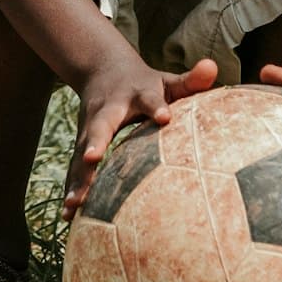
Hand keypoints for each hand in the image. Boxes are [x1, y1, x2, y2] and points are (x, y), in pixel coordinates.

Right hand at [63, 56, 217, 220]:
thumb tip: (212, 66)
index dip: (157, 107)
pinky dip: (72, 189)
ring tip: (74, 204)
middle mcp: (108, 110)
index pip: (149, 99)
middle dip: (96, 141)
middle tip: (93, 158)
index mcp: (136, 94)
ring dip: (78, 177)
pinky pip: (75, 168)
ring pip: (81, 152)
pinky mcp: (81, 145)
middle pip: (101, 125)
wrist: (101, 69)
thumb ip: (191, 80)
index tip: (165, 117)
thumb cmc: (146, 84)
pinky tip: (68, 215)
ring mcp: (90, 128)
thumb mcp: (167, 80)